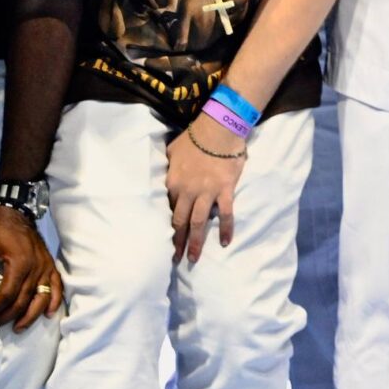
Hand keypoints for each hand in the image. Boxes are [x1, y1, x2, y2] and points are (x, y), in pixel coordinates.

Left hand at [0, 204, 59, 331]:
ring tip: (19, 327)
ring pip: (42, 298)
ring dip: (31, 316)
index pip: (7, 294)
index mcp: (19, 261)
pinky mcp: (50, 265)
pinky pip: (56, 287)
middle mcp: (36, 267)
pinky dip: (54, 302)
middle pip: (24, 300)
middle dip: (9, 316)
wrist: (15, 211)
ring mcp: (45, 266)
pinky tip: (48, 314)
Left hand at [168, 115, 245, 263]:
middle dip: (177, 242)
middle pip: (180, 222)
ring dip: (196, 243)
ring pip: (198, 223)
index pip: (167, 209)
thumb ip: (167, 167)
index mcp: (172, 183)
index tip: (163, 240)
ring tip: (194, 258)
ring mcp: (206, 193)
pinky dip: (226, 229)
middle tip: (176, 259)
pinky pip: (225, 214)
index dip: (165, 226)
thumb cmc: (194, 138)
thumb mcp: (171, 151)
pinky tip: (226, 242)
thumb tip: (164, 175)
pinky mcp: (224, 191)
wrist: (217, 129)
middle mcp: (187, 192)